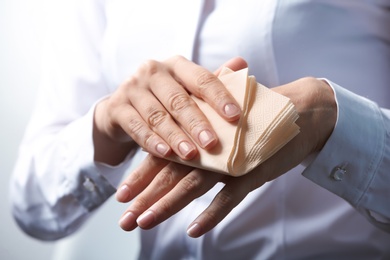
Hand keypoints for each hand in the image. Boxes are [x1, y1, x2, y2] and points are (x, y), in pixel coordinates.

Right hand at [93, 56, 244, 164]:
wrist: (124, 109)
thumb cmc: (165, 100)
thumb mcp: (187, 90)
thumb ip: (211, 83)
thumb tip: (242, 62)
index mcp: (177, 65)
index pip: (201, 78)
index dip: (219, 97)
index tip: (235, 117)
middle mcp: (153, 71)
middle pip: (178, 99)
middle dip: (196, 123)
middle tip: (212, 144)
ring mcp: (132, 88)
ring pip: (157, 115)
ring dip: (175, 136)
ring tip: (190, 155)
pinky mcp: (117, 107)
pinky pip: (136, 126)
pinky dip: (151, 141)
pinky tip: (165, 154)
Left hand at [117, 72, 336, 237]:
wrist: (300, 109)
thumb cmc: (258, 113)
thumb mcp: (225, 115)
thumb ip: (201, 122)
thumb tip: (177, 137)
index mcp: (199, 130)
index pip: (163, 154)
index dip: (141, 175)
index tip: (121, 195)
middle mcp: (210, 145)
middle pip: (170, 174)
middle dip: (145, 197)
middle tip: (124, 220)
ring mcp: (230, 159)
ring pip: (192, 186)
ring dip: (167, 205)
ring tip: (144, 222)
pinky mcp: (252, 170)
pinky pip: (229, 196)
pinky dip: (212, 213)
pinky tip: (193, 230)